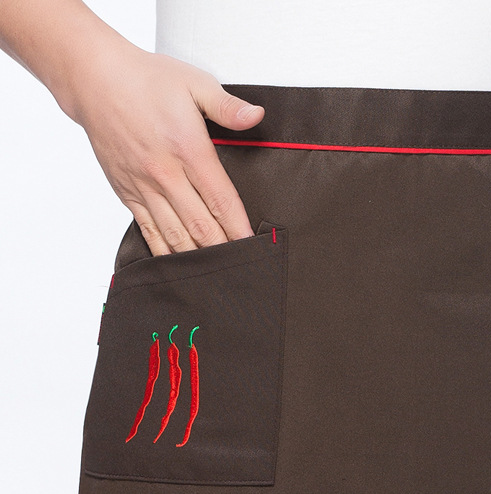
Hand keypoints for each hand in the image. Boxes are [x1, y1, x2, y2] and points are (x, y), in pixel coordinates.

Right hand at [69, 45, 264, 255]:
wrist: (93, 80)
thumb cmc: (147, 81)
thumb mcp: (194, 83)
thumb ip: (227, 106)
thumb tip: (257, 116)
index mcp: (188, 150)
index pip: (221, 200)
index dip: (239, 228)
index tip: (254, 248)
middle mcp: (166, 174)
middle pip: (201, 226)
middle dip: (223, 252)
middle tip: (242, 271)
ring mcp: (144, 187)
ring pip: (175, 236)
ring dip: (197, 259)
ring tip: (217, 277)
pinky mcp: (127, 194)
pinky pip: (149, 232)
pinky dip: (166, 254)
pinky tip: (181, 270)